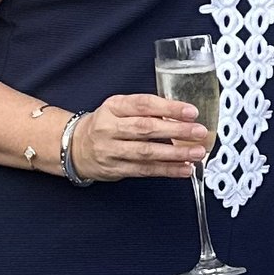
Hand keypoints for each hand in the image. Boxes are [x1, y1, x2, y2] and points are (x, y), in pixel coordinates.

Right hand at [70, 90, 209, 181]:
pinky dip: (167, 170)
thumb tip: (180, 114)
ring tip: (197, 153)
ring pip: (146, 152)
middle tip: (199, 132)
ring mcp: (111, 150)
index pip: (143, 104)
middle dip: (176, 131)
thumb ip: (145, 109)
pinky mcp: (115, 169)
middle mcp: (110, 127)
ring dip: (175, 154)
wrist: (74, 147)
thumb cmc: (105, 124)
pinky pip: (144, 170)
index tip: (191, 112)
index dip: (168, 108)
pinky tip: (184, 169)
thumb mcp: (118, 108)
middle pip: (146, 129)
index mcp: (113, 106)